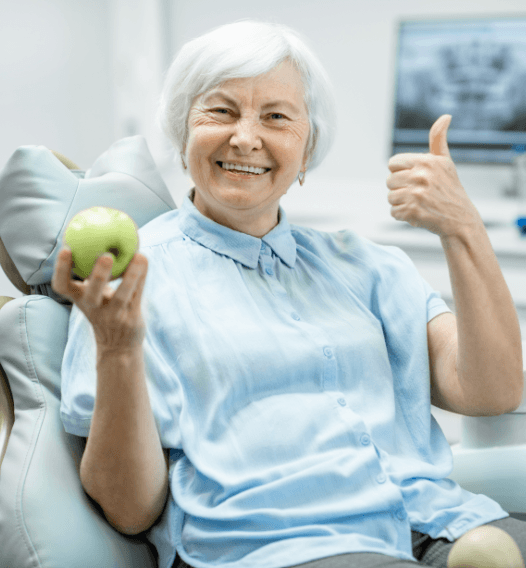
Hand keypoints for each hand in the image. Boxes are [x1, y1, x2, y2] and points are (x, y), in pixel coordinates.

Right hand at [51, 247, 147, 352]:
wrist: (118, 346)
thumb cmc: (104, 311)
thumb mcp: (94, 295)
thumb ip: (92, 274)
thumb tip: (95, 236)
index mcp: (79, 300)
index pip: (62, 286)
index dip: (61, 269)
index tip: (66, 248)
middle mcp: (94, 308)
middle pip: (92, 294)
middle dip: (98, 276)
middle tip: (106, 255)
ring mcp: (113, 316)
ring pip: (122, 295)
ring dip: (131, 276)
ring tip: (140, 256)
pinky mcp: (131, 319)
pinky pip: (138, 295)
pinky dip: (142, 277)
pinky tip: (145, 260)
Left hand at [386, 114, 482, 238]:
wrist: (460, 219)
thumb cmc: (450, 189)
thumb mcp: (445, 162)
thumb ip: (438, 140)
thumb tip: (445, 116)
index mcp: (426, 161)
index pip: (392, 163)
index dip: (400, 172)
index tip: (414, 178)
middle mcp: (421, 176)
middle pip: (389, 181)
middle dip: (400, 188)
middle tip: (419, 193)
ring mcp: (416, 195)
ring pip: (390, 197)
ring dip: (401, 203)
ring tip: (419, 203)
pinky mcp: (412, 212)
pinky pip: (393, 212)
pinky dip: (403, 215)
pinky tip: (418, 213)